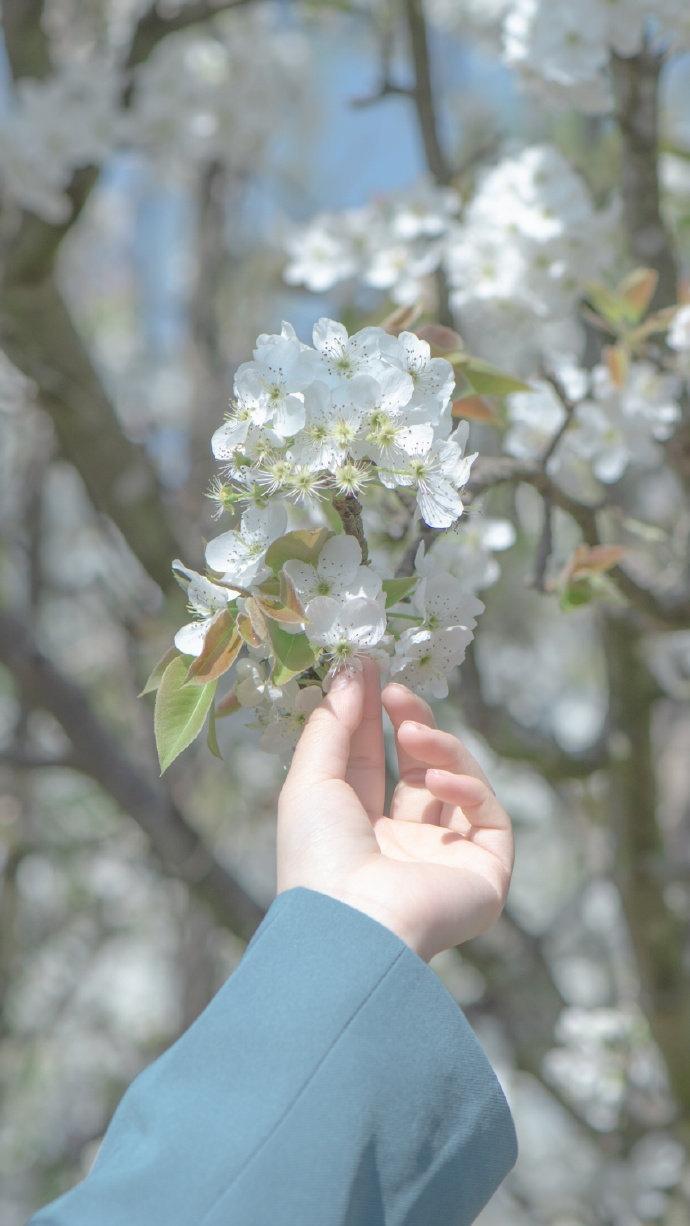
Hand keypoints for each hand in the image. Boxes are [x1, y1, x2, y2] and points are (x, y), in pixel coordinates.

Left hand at [276, 658, 513, 962]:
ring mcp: (446, 860)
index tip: (372, 666)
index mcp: (357, 832)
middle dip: (412, 723)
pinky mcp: (486, 873)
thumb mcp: (310, 781)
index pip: (372, 761)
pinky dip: (468, 787)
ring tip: (411, 734)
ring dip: (439, 748)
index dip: (372, 715)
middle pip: (420, 768)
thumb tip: (350, 669)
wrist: (354, 924)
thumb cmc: (320, 857)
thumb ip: (333, 724)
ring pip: (459, 784)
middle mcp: (402, 846)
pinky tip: (436, 782)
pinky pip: (489, 815)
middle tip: (398, 691)